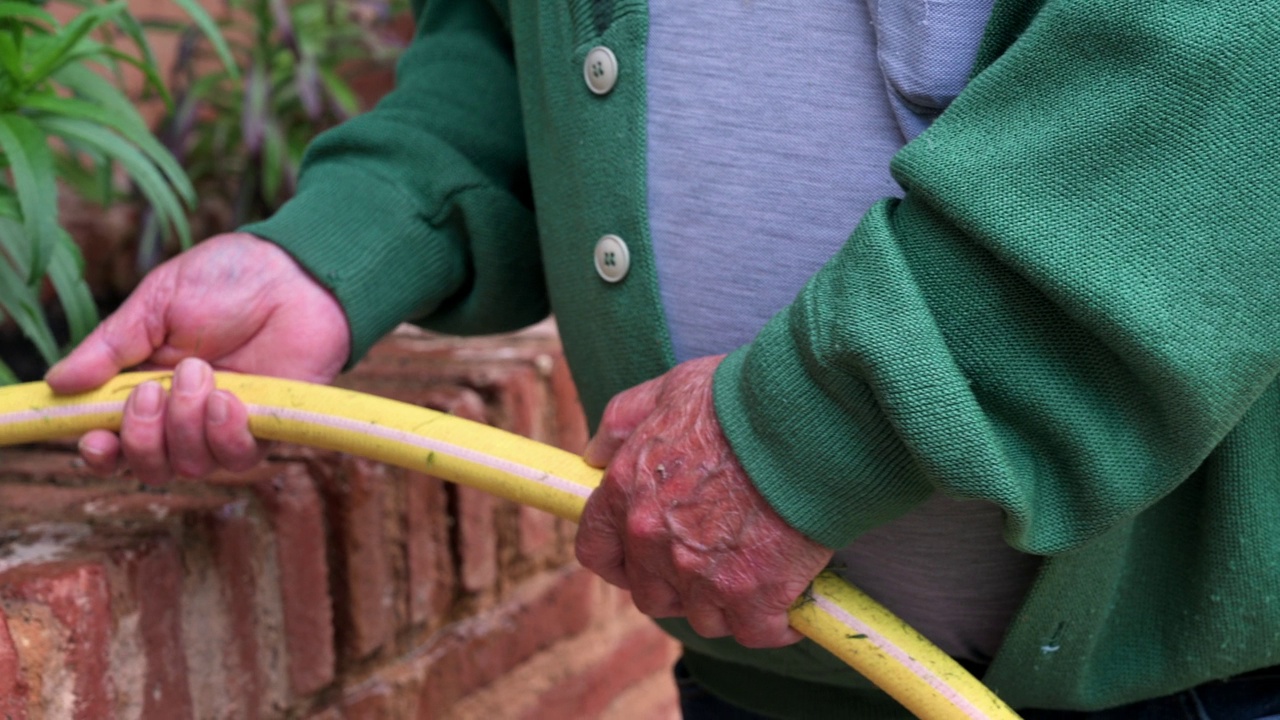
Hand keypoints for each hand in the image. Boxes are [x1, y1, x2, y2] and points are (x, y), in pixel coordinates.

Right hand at [45, 233, 350, 482]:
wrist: (293, 273)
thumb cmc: (227, 280)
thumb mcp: (155, 304)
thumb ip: (110, 348)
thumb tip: (59, 383)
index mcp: (148, 386)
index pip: (116, 441)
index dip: (101, 453)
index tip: (94, 440)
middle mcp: (184, 415)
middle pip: (149, 466)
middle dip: (143, 436)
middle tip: (153, 390)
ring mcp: (226, 424)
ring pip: (190, 466)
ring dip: (185, 424)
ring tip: (201, 373)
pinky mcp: (267, 428)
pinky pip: (237, 459)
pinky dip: (224, 433)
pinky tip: (227, 398)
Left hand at [575, 355, 833, 647]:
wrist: (807, 417)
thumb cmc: (743, 397)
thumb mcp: (669, 389)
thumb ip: (623, 421)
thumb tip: (595, 454)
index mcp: (627, 490)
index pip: (597, 551)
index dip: (622, 562)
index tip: (645, 561)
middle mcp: (653, 538)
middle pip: (653, 595)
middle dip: (682, 587)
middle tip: (720, 563)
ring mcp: (700, 572)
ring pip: (706, 617)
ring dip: (731, 603)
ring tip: (763, 573)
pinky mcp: (751, 593)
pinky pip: (756, 631)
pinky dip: (776, 622)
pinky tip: (793, 598)